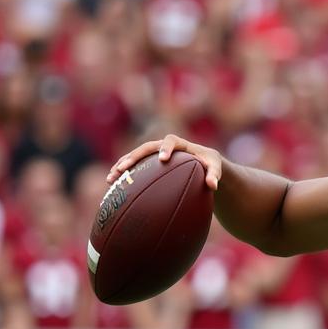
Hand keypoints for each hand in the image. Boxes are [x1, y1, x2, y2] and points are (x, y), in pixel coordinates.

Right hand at [107, 134, 222, 190]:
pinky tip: (112, 187)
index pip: (171, 141)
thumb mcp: (216, 168)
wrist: (203, 163)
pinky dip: (123, 176)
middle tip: (124, 168)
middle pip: (145, 148)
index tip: (163, 159)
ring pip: (135, 157)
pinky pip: (134, 168)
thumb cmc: (210, 165)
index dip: (166, 148)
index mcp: (180, 144)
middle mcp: (164, 146)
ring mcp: (154, 154)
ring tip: (111, 179)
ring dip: (122, 166)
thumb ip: (215, 174)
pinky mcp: (149, 163)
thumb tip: (212, 185)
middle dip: (134, 157)